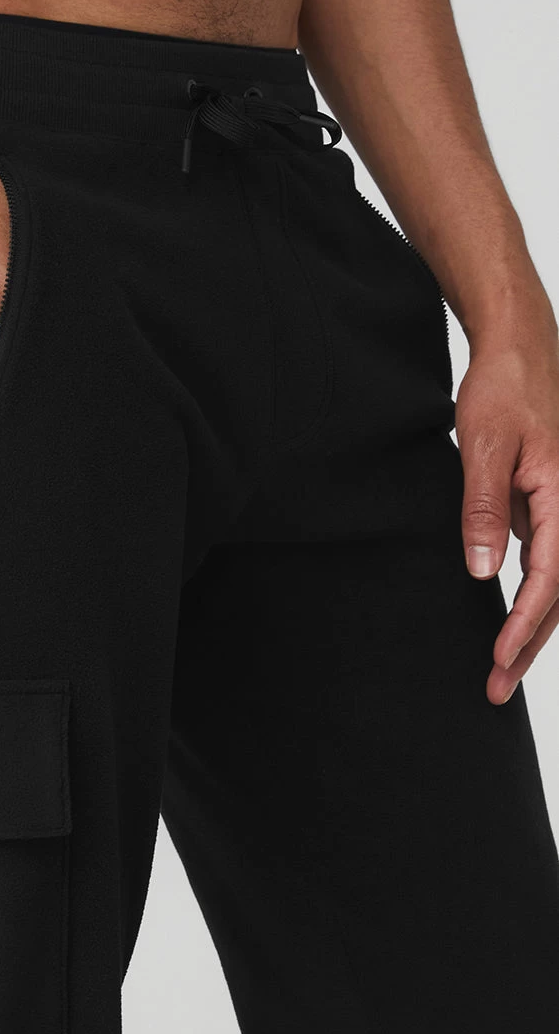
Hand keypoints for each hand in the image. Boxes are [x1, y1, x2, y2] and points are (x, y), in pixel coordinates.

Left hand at [457, 326, 558, 703]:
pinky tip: (511, 620)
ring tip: (503, 669)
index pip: (548, 578)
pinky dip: (533, 596)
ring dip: (532, 626)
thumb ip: (484, 508)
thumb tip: (485, 569)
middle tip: (498, 688)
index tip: (500, 658)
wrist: (518, 345)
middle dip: (529, 644)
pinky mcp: (551, 504)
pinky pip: (548, 561)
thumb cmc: (505, 387)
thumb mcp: (482, 446)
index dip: (524, 624)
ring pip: (557, 583)